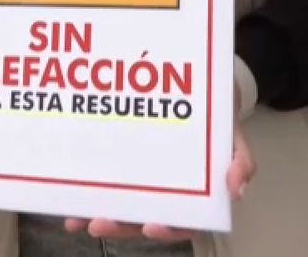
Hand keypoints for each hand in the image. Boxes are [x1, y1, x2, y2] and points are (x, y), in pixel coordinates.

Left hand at [62, 83, 253, 239]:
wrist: (199, 76)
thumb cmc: (214, 109)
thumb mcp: (232, 130)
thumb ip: (240, 158)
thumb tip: (236, 190)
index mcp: (196, 189)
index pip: (184, 221)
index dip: (168, 230)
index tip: (150, 227)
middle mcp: (167, 188)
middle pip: (144, 219)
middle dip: (120, 225)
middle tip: (99, 223)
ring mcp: (143, 176)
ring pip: (121, 205)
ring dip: (97, 214)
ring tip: (77, 218)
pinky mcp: (122, 161)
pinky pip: (104, 180)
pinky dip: (86, 190)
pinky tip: (67, 195)